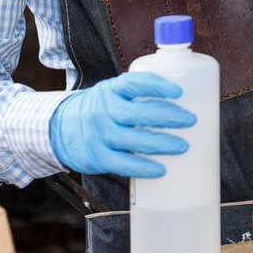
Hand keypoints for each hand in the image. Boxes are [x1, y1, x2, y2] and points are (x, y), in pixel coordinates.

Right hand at [49, 71, 195, 177]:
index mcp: (111, 90)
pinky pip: (122, 164)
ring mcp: (98, 134)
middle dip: (168, 116)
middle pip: (138, 113)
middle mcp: (103, 110)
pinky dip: (143, 167)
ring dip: (160, 143)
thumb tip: (189, 100)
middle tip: (190, 120)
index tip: (179, 91)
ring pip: (132, 139)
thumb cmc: (102, 109)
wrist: (61, 128)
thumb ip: (140, 93)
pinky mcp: (97, 156)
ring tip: (183, 146)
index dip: (156, 86)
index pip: (133, 83)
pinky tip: (161, 169)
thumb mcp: (114, 92)